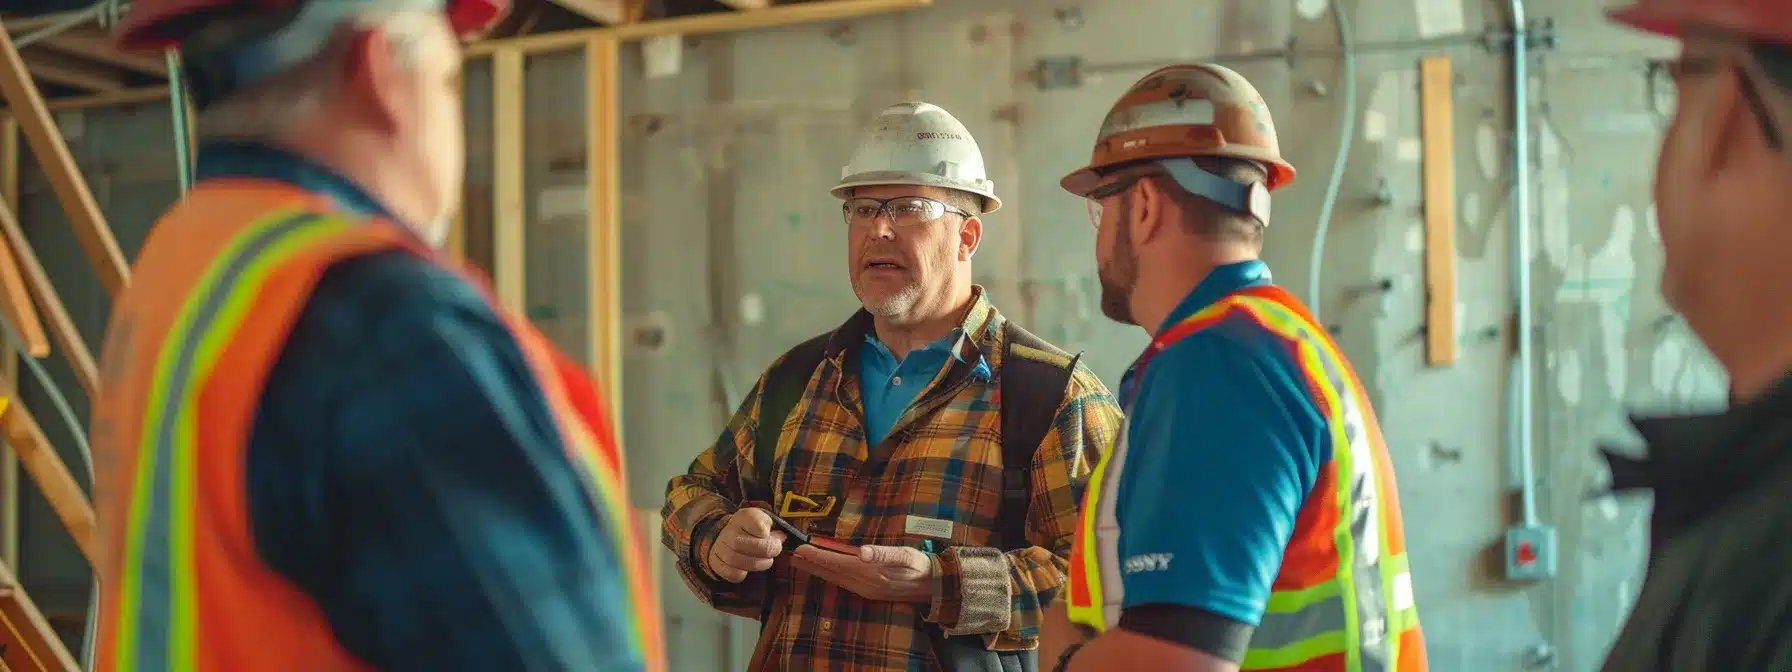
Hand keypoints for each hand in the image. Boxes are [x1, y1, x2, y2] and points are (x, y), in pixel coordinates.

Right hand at [705, 508, 786, 582]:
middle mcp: (729, 531)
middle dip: (767, 550)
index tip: (770, 535)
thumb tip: (781, 538)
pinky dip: (743, 573)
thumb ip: (773, 527)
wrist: (726, 535)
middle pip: (748, 545)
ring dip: (758, 564)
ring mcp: (720, 547)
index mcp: (743, 517)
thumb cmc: (751, 529)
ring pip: (739, 561)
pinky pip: (732, 574)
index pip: (756, 524)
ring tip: (765, 560)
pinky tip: (747, 567)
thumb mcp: (763, 520)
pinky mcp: (717, 563)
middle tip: (774, 550)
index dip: (767, 533)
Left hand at [791, 543, 933, 601]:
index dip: (818, 555)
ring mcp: (865, 590)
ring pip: (835, 579)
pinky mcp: (868, 592)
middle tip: (792, 555)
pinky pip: (843, 583)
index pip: (837, 563)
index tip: (800, 549)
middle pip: (831, 573)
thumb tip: (863, 552)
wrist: (933, 587)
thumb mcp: (906, 555)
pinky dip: (830, 575)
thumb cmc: (919, 566)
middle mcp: (864, 584)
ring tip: (801, 562)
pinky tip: (825, 571)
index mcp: (870, 573)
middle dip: (811, 564)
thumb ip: (884, 554)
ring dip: (818, 570)